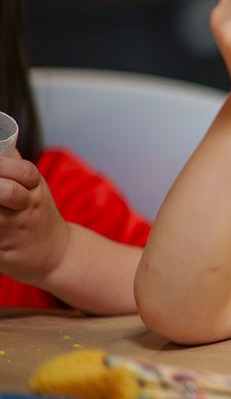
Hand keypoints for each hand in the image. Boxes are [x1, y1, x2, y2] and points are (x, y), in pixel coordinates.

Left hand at [0, 154, 70, 285]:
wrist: (57, 255)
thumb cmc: (38, 217)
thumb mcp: (36, 189)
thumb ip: (16, 166)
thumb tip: (3, 143)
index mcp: (35, 191)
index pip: (24, 172)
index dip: (5, 164)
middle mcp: (27, 209)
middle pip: (7, 192)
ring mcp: (14, 230)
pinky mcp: (1, 249)